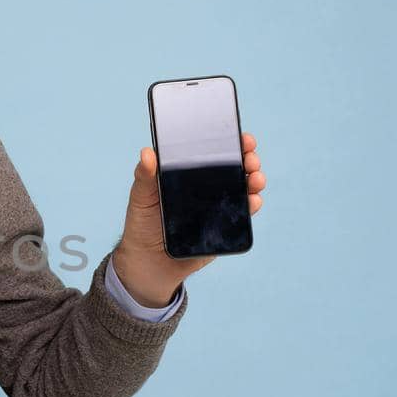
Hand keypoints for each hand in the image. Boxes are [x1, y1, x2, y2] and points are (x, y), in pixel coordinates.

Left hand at [110, 131, 266, 306]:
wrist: (148, 260)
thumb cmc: (144, 223)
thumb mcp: (141, 197)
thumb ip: (144, 176)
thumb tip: (147, 152)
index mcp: (189, 173)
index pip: (214, 152)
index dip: (230, 141)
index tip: (241, 137)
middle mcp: (208, 186)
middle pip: (235, 167)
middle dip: (248, 159)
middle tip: (250, 158)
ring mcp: (218, 206)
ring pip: (244, 188)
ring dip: (255, 180)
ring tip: (255, 179)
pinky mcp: (224, 227)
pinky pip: (243, 214)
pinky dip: (252, 205)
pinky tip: (253, 201)